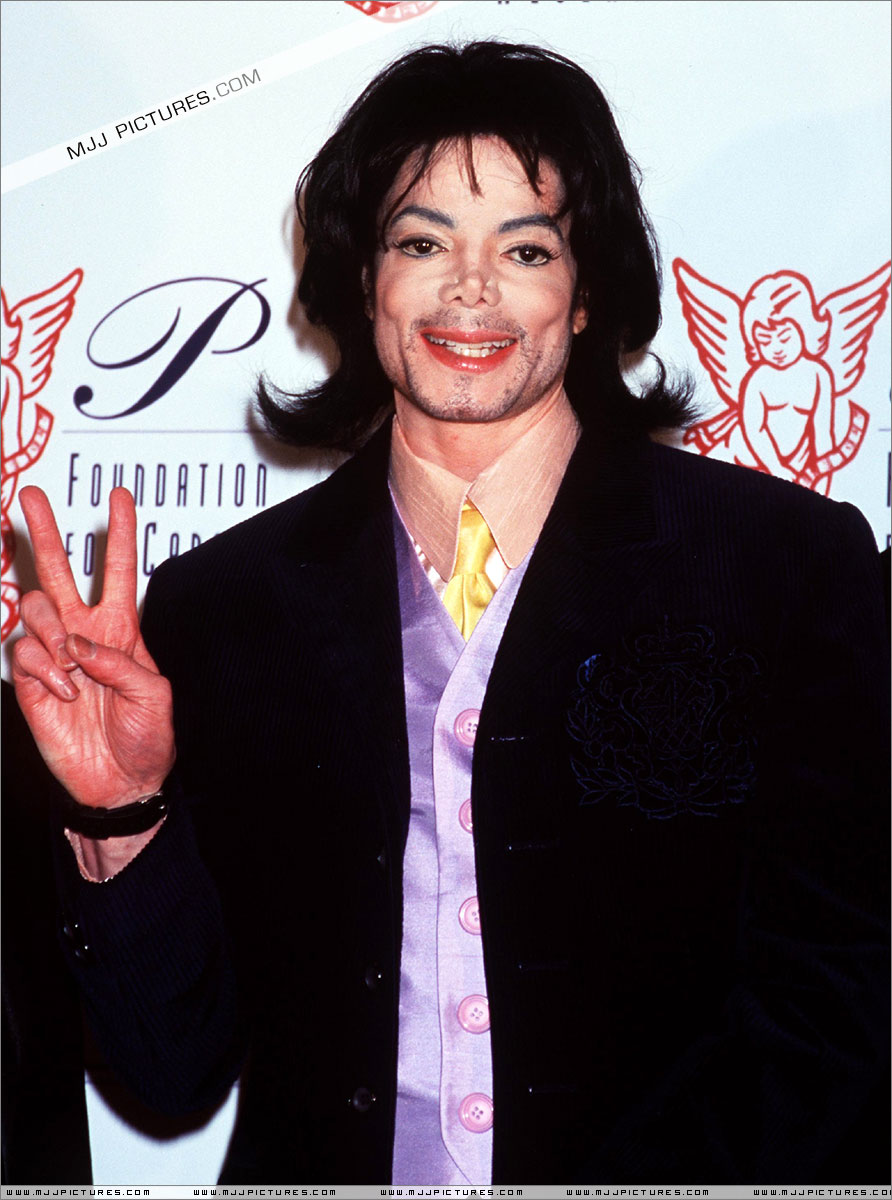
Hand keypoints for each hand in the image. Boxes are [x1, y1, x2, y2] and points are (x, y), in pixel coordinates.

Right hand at [12, 486, 174, 807]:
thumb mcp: (155, 695)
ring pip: (36, 607)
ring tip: (72, 666)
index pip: (120, 570)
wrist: (121, 780)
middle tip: (30, 496)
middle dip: (43, 530)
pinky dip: (44, 669)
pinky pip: (23, 652)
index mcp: (121, 630)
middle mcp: (84, 634)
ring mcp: (54, 654)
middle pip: (58, 570)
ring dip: (53, 630)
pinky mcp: (30, 680)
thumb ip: (121, 662)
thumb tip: (78, 644)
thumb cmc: (146, 738)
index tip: (121, 496)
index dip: (121, 533)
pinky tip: (63, 690)